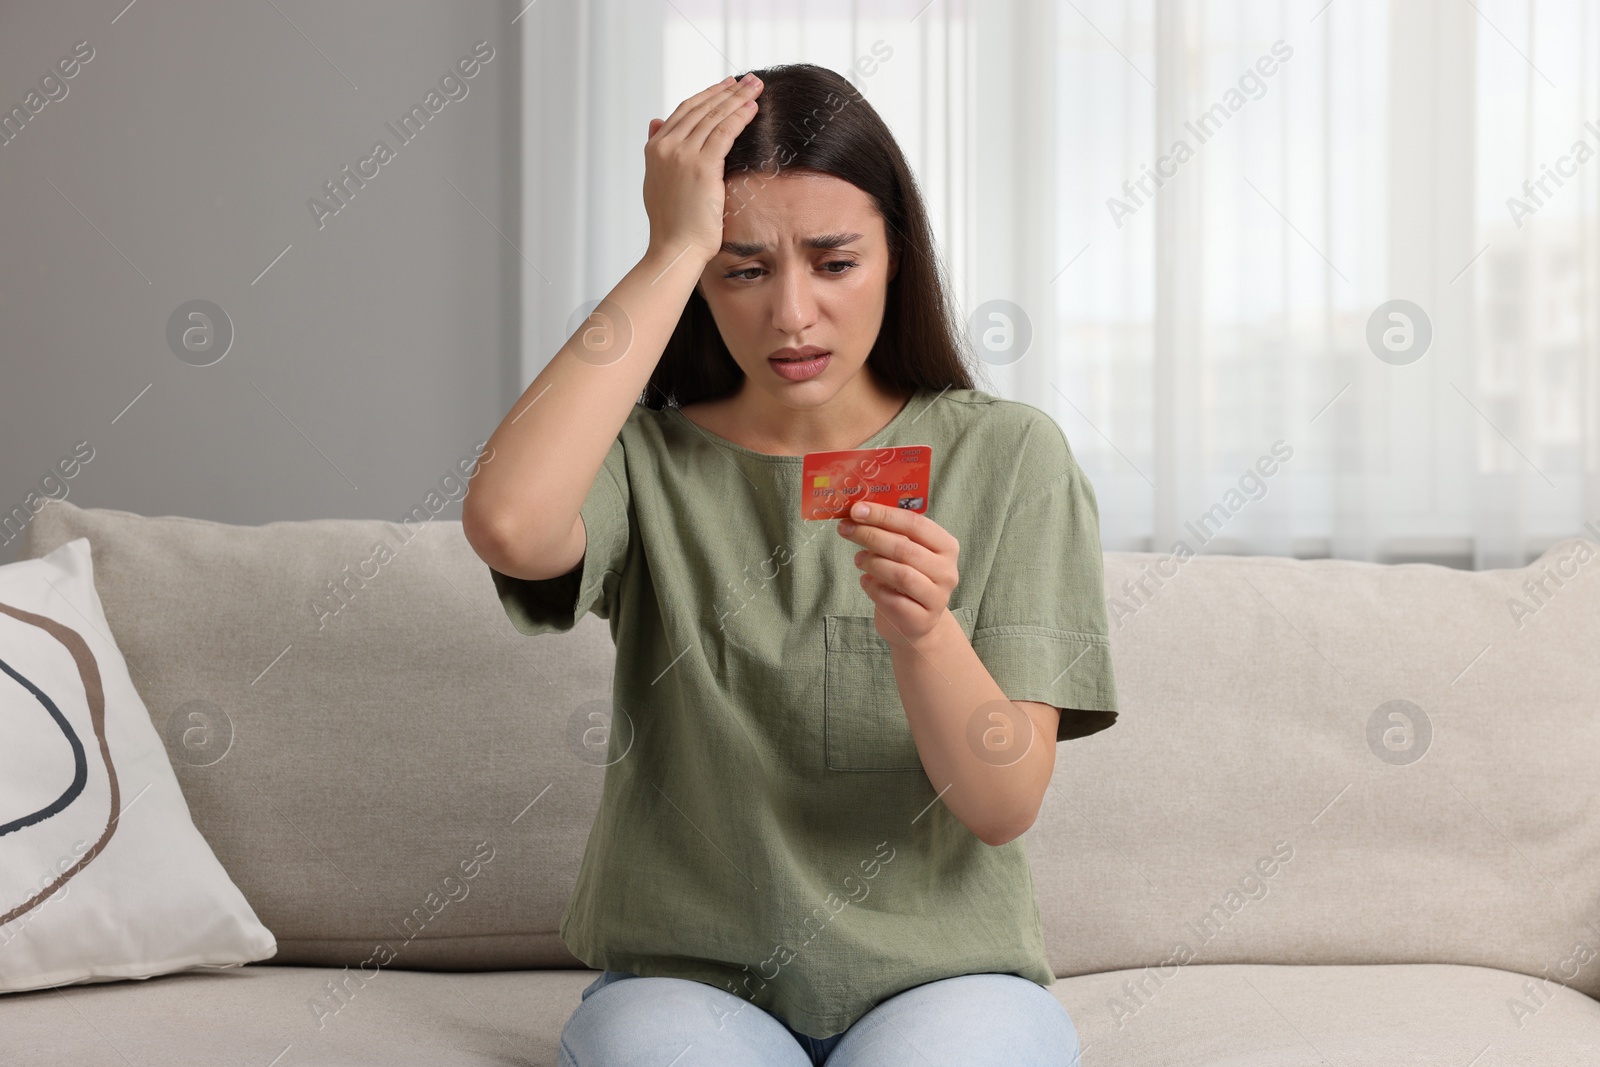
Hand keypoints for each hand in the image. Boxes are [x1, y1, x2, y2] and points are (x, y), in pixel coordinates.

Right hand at [643, 73, 764, 264]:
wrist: (675, 248)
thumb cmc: (673, 224)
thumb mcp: (658, 181)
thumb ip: (659, 150)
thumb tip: (655, 121)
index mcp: (654, 149)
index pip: (684, 111)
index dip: (708, 95)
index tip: (727, 85)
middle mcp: (665, 147)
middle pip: (700, 108)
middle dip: (727, 90)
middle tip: (748, 78)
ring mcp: (681, 155)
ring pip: (714, 116)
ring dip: (738, 97)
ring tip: (756, 86)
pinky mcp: (701, 166)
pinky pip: (724, 132)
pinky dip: (739, 116)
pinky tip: (753, 108)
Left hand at [837, 501, 960, 647]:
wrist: (916, 621)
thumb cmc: (909, 578)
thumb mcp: (906, 552)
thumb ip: (890, 532)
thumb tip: (858, 512)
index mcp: (946, 546)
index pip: (915, 524)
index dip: (883, 515)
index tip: (856, 509)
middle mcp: (946, 571)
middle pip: (905, 549)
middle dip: (870, 535)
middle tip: (846, 529)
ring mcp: (937, 597)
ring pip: (901, 575)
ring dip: (873, 563)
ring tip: (858, 559)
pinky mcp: (922, 620)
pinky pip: (893, 601)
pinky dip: (874, 588)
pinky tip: (866, 581)